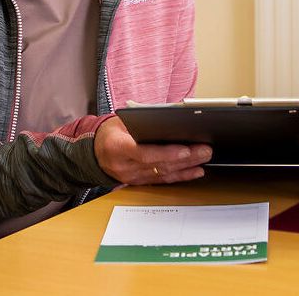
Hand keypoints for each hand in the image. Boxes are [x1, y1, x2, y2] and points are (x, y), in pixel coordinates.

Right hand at [94, 116, 211, 184]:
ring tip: (205, 157)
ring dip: (187, 166)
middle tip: (205, 149)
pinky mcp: (139, 182)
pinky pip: (163, 180)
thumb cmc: (109, 133)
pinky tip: (196, 171)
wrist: (93, 154)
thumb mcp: (120, 122)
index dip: (166, 153)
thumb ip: (142, 120)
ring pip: (164, 173)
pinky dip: (181, 176)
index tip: (185, 149)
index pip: (144, 153)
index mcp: (117, 147)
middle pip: (159, 164)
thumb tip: (171, 116)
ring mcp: (132, 177)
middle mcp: (125, 166)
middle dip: (186, 157)